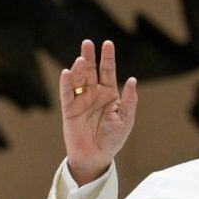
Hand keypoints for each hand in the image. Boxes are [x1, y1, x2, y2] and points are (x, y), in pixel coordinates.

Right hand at [59, 39, 137, 184]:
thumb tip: (132, 80)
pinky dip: (66, 83)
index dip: (108, 58)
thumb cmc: (113, 138)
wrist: (97, 155)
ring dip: (79, 68)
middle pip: (91, 71)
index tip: (107, 43)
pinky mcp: (69, 108)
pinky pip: (67, 93)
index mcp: (109, 94)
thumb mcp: (126, 118)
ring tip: (82, 59)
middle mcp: (94, 93)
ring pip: (78, 79)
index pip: (108, 72)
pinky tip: (67, 72)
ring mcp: (81, 99)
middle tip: (87, 43)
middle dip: (90, 56)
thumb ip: (129, 100)